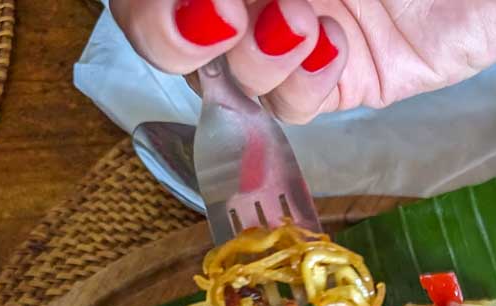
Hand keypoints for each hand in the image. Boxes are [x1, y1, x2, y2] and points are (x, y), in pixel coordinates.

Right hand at [109, 0, 495, 122]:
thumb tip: (205, 4)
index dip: (151, 1)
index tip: (199, 4)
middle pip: (167, 27)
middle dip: (175, 28)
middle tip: (216, 18)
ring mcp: (296, 32)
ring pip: (227, 73)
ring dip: (252, 51)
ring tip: (308, 18)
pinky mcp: (343, 79)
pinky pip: (291, 104)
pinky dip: (297, 83)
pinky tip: (332, 47)